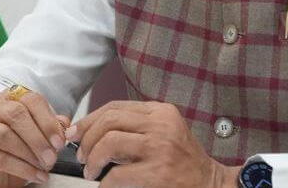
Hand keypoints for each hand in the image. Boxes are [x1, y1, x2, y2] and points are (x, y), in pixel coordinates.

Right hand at [0, 86, 68, 187]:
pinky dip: (23, 168)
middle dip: (38, 136)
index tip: (59, 140)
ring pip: (4, 134)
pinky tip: (37, 175)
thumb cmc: (20, 143)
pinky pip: (1, 158)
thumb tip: (66, 127)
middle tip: (53, 155)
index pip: (30, 99)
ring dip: (29, 152)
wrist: (0, 169)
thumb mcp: (39, 131)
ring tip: (45, 165)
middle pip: (15, 114)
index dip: (47, 119)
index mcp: (10, 98)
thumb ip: (52, 125)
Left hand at [66, 100, 238, 187]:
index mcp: (160, 112)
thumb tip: (93, 130)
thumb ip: (137, 126)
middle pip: (108, 120)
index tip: (76, 132)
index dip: (89, 119)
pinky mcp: (158, 172)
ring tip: (90, 170)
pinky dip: (105, 182)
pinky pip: (117, 174)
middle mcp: (160, 124)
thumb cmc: (185, 162)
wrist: (211, 184)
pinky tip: (104, 185)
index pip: (115, 107)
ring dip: (92, 158)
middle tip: (81, 155)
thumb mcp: (164, 132)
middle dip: (86, 138)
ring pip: (109, 142)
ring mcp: (160, 147)